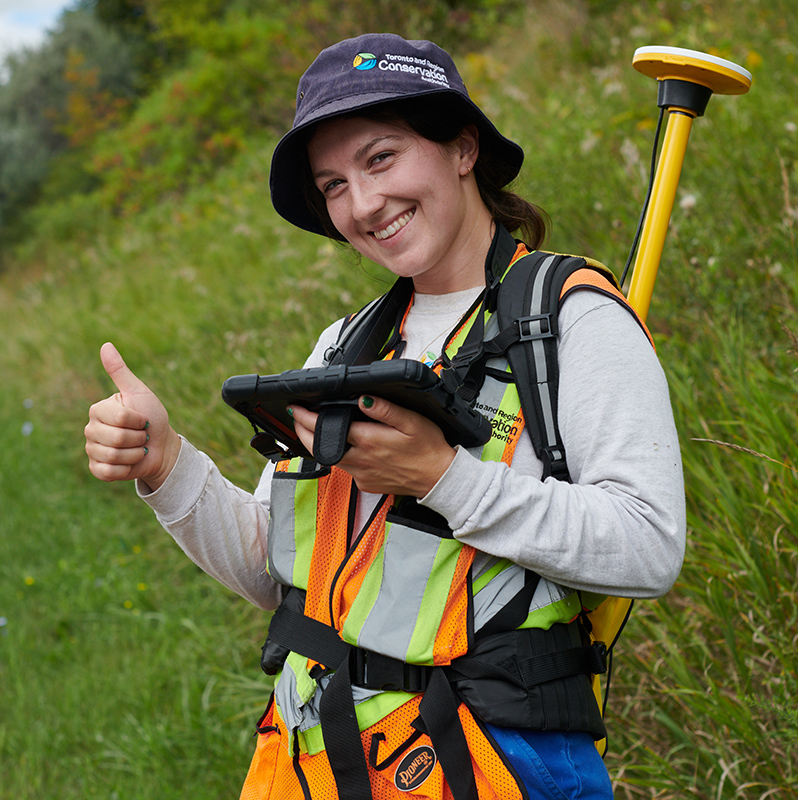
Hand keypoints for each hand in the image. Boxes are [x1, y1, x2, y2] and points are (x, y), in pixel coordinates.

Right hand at [84, 343, 180, 489]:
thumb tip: (105, 345)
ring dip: (135, 453)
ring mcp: (92, 449)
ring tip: (137, 448)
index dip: (139, 421)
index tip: (143, 419)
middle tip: (142, 435)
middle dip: (139, 438)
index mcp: (99, 410)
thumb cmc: (152, 417)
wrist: (161, 447)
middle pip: (117, 438)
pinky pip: (109, 472)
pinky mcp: (97, 469)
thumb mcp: (139, 392)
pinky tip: (130, 462)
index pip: (120, 418)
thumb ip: (120, 372)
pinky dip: (127, 469)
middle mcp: (91, 429)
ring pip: (114, 456)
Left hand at [290, 396, 455, 496]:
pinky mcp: (366, 484)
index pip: (328, 428)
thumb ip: (385, 409)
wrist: (439, 479)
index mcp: (368, 441)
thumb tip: (362, 398)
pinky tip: (343, 446)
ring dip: (317, 444)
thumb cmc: (428, 448)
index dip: (307, 417)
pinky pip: (346, 469)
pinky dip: (338, 456)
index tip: (296, 408)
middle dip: (302, 432)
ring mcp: (361, 474)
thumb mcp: (411, 421)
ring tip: (313, 428)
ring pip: (329, 459)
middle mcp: (360, 460)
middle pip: (319, 447)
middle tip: (296, 417)